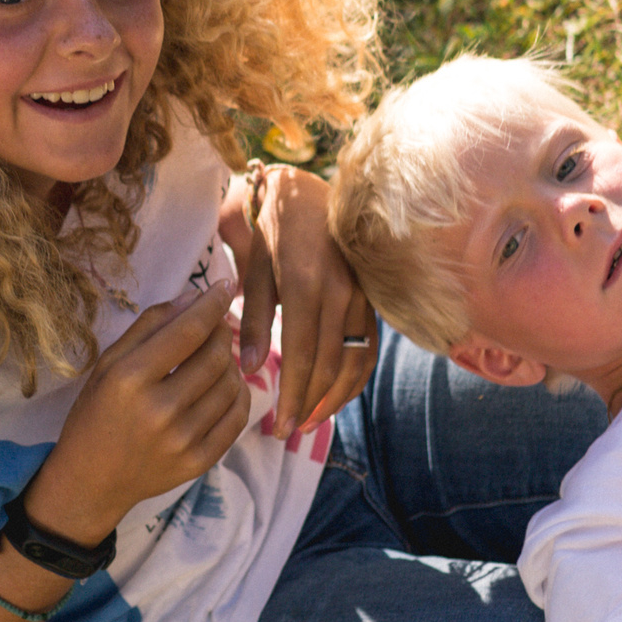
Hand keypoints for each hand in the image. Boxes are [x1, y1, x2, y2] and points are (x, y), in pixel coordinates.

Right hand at [24, 277, 249, 543]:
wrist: (90, 482)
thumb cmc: (95, 414)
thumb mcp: (108, 364)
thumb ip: (150, 326)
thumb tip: (194, 296)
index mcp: (129, 380)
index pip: (188, 331)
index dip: (212, 304)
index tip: (226, 286)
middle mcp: (158, 410)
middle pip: (215, 356)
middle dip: (223, 331)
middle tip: (217, 326)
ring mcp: (182, 441)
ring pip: (231, 384)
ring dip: (230, 363)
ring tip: (215, 359)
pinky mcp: (198, 463)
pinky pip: (237, 418)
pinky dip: (238, 395)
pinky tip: (222, 387)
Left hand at [221, 165, 375, 436]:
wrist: (306, 189)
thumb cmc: (270, 228)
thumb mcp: (253, 268)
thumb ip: (252, 320)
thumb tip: (249, 370)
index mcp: (306, 283)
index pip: (302, 356)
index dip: (293, 395)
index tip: (279, 426)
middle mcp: (341, 292)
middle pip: (330, 365)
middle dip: (310, 403)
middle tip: (289, 432)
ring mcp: (362, 295)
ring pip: (355, 361)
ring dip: (335, 397)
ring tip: (311, 420)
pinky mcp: (372, 297)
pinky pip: (368, 347)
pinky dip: (354, 377)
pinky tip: (335, 395)